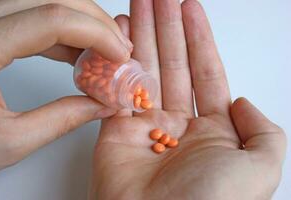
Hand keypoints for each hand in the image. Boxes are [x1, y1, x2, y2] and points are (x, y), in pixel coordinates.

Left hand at [0, 0, 132, 174]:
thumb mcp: (11, 141)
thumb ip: (64, 119)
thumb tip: (102, 105)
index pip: (50, 20)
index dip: (95, 33)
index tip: (120, 54)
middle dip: (93, 20)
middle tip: (118, 46)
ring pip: (40, 2)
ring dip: (79, 22)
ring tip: (102, 50)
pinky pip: (29, 17)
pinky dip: (60, 31)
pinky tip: (76, 52)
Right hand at [91, 0, 286, 198]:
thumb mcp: (259, 167)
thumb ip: (262, 132)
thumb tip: (240, 102)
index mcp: (213, 131)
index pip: (205, 72)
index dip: (198, 38)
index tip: (189, 8)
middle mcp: (179, 125)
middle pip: (173, 64)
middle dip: (167, 28)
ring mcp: (146, 125)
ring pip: (145, 71)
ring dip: (143, 37)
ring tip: (139, 6)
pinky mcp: (116, 129)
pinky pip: (117, 89)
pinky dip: (117, 62)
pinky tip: (118, 37)